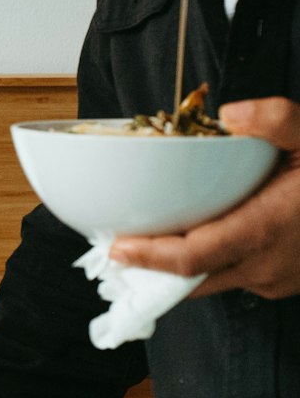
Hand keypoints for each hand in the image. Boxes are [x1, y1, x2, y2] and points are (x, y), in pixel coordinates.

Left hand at [109, 97, 299, 297]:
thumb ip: (278, 119)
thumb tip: (230, 114)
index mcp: (267, 229)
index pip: (192, 257)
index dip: (148, 257)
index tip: (115, 248)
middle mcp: (266, 264)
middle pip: (191, 280)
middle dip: (150, 269)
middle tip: (115, 248)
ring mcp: (276, 279)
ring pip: (211, 283)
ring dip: (177, 270)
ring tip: (143, 246)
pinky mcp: (283, 283)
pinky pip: (234, 278)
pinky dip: (208, 266)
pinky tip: (195, 240)